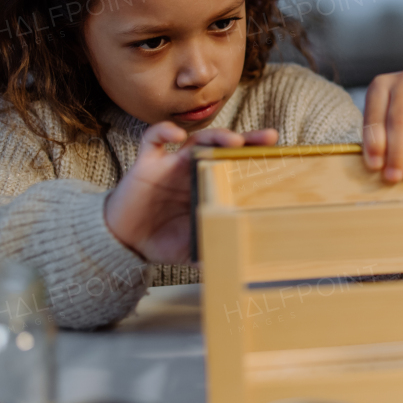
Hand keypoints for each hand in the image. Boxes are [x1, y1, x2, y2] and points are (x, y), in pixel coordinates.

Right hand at [104, 122, 277, 263]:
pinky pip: (152, 139)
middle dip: (245, 140)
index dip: (255, 158)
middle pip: (223, 147)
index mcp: (208, 185)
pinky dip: (163, 132)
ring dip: (215, 135)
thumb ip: (214, 252)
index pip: (235, 166)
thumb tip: (238, 270)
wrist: (124, 241)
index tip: (278, 154)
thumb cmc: (162, 240)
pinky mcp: (145, 164)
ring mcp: (170, 164)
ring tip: (232, 139)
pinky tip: (176, 135)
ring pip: (196, 139)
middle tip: (267, 137)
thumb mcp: (193, 248)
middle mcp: (193, 170)